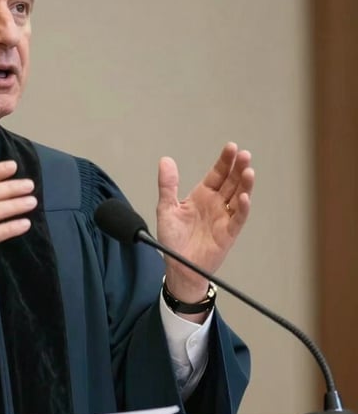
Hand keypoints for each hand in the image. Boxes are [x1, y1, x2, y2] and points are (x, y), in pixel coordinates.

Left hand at [156, 142, 254, 306]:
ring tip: (248, 171)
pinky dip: (243, 209)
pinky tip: (245, 197)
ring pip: (239, 198)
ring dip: (245, 185)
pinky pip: (238, 219)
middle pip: (231, 182)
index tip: (231, 147)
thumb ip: (167, 185)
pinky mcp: (228, 234)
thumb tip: (165, 160)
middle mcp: (216, 204)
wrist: (178, 267)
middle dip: (238, 168)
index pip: (217, 174)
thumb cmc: (173, 240)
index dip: (224, 161)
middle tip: (244, 155)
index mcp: (202, 196)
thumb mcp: (166, 208)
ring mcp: (224, 218)